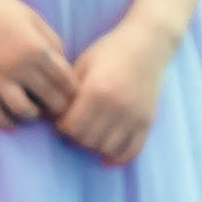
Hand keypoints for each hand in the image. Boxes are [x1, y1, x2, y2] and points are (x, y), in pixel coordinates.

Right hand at [0, 0, 73, 128]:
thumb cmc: (0, 7)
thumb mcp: (33, 18)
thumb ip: (52, 42)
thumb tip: (63, 67)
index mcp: (36, 48)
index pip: (65, 80)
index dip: (73, 90)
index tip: (72, 94)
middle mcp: (18, 66)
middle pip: (49, 98)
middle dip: (58, 105)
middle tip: (57, 105)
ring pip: (23, 111)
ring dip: (33, 114)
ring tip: (35, 110)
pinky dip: (6, 122)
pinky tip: (13, 121)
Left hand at [57, 16, 169, 163]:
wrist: (148, 43)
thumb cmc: (110, 50)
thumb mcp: (84, 64)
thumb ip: (69, 90)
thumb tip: (53, 115)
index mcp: (97, 91)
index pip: (70, 127)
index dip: (61, 126)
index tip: (61, 119)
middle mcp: (116, 107)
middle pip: (87, 140)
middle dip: (75, 137)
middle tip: (74, 127)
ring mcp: (133, 117)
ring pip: (106, 149)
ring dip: (94, 146)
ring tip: (90, 134)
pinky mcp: (147, 122)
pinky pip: (131, 151)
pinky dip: (117, 158)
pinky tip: (106, 155)